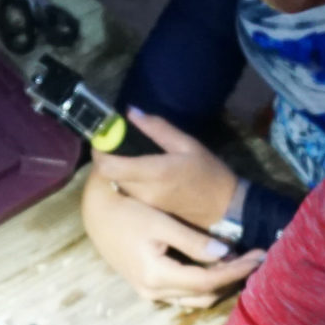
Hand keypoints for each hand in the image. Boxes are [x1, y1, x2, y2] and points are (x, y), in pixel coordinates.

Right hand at [82, 170, 263, 308]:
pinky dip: (202, 284)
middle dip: (232, 279)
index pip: (208, 280)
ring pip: (194, 298)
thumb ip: (192, 241)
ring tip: (240, 264)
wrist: (95, 213)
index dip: (236, 271)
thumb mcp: (161, 223)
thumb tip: (225, 254)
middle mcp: (154, 292)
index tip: (259, 257)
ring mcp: (149, 293)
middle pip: (204, 294)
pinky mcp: (147, 287)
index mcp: (157, 276)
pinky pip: (182, 294)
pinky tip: (215, 265)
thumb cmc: (127, 211)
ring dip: (218, 284)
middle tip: (255, 259)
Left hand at [92, 110, 239, 228]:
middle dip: (107, 157)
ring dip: (116, 168)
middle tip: (116, 143)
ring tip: (128, 155)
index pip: (109, 166)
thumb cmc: (209, 174)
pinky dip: (126, 179)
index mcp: (154, 172)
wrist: (224, 210)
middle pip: (108, 174)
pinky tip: (138, 171)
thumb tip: (131, 112)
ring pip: (116, 183)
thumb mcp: (188, 144)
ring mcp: (144, 204)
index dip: (100, 150)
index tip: (104, 136)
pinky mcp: (146, 211)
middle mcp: (144, 191)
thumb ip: (157, 129)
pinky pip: (127, 191)